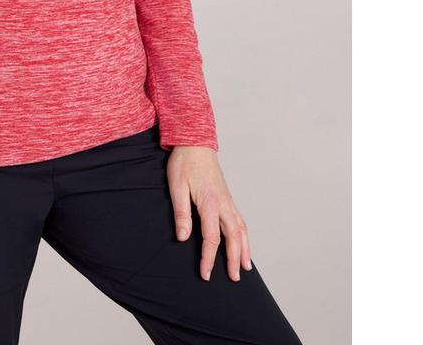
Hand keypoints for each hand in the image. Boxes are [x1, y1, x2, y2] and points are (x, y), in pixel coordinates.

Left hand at [166, 146, 251, 282]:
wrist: (195, 143)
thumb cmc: (184, 163)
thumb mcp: (177, 186)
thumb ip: (181, 212)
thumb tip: (183, 238)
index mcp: (210, 203)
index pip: (212, 238)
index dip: (209, 258)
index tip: (205, 274)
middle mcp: (223, 203)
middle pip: (233, 237)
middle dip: (234, 259)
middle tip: (233, 278)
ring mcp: (228, 200)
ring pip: (241, 229)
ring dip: (244, 249)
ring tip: (246, 267)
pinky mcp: (227, 197)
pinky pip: (240, 220)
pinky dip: (244, 236)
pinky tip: (243, 243)